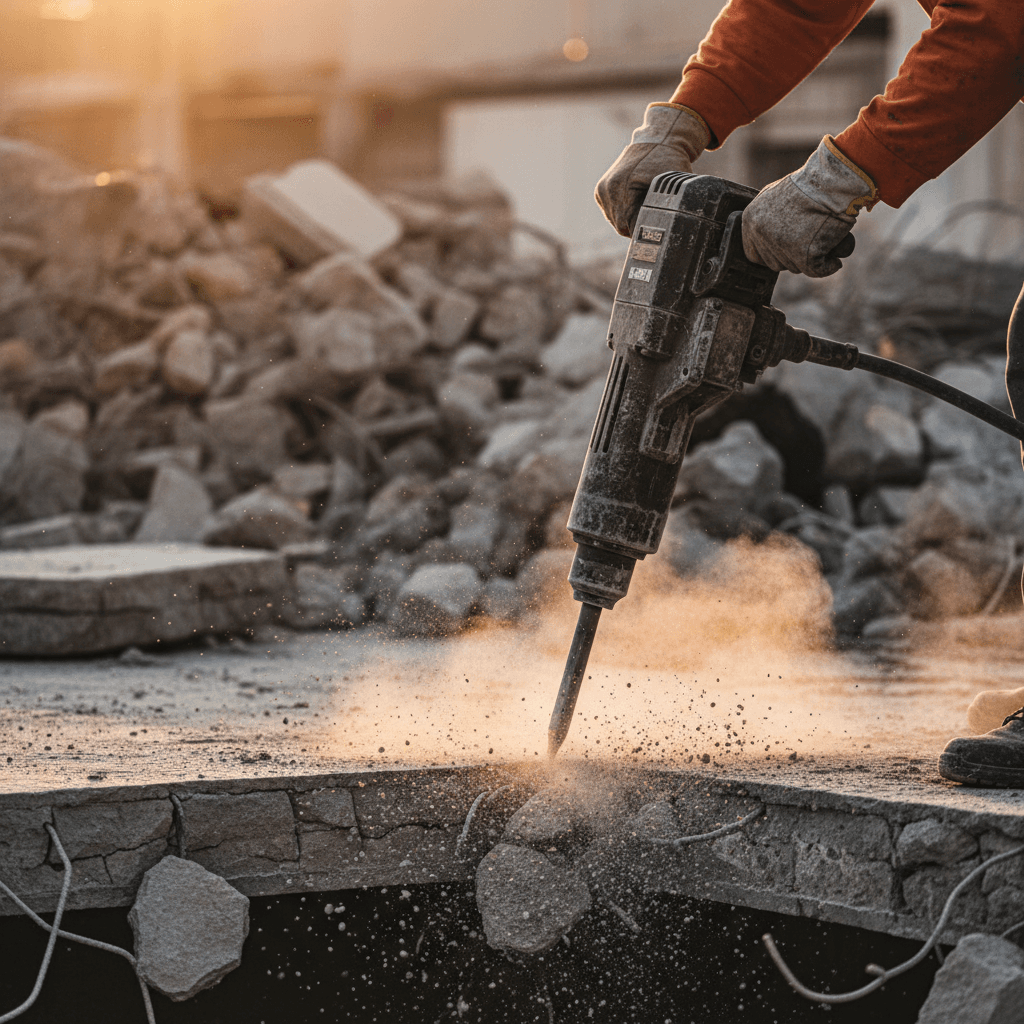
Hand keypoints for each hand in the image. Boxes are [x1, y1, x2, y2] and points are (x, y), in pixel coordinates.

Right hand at [595, 103, 709, 236]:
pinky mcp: (600, 191)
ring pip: (616, 221)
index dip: (645, 232)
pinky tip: (636, 203)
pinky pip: (612, 213)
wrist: (657, 139)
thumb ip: (671, 209)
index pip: (630, 226)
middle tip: (655, 220)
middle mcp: (608, 189)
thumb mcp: (674, 186)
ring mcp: (602, 190)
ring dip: (630, 220)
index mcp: (622, 188)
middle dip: (637, 226)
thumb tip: (679, 229)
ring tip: (646, 208)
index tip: (658, 231)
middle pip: (621, 226)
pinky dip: (624, 213)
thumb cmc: (669, 161)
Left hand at [741, 136, 876, 277]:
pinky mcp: (804, 255)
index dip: (770, 254)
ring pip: (794, 267)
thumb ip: (765, 219)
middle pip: (774, 263)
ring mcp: (781, 246)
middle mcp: (762, 234)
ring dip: (809, 259)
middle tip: (808, 238)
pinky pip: (816, 271)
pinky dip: (828, 266)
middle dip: (791, 256)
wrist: (832, 181)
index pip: (753, 254)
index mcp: (751, 220)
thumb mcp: (774, 197)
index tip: (786, 247)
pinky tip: (833, 259)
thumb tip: (764, 238)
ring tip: (820, 237)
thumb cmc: (809, 186)